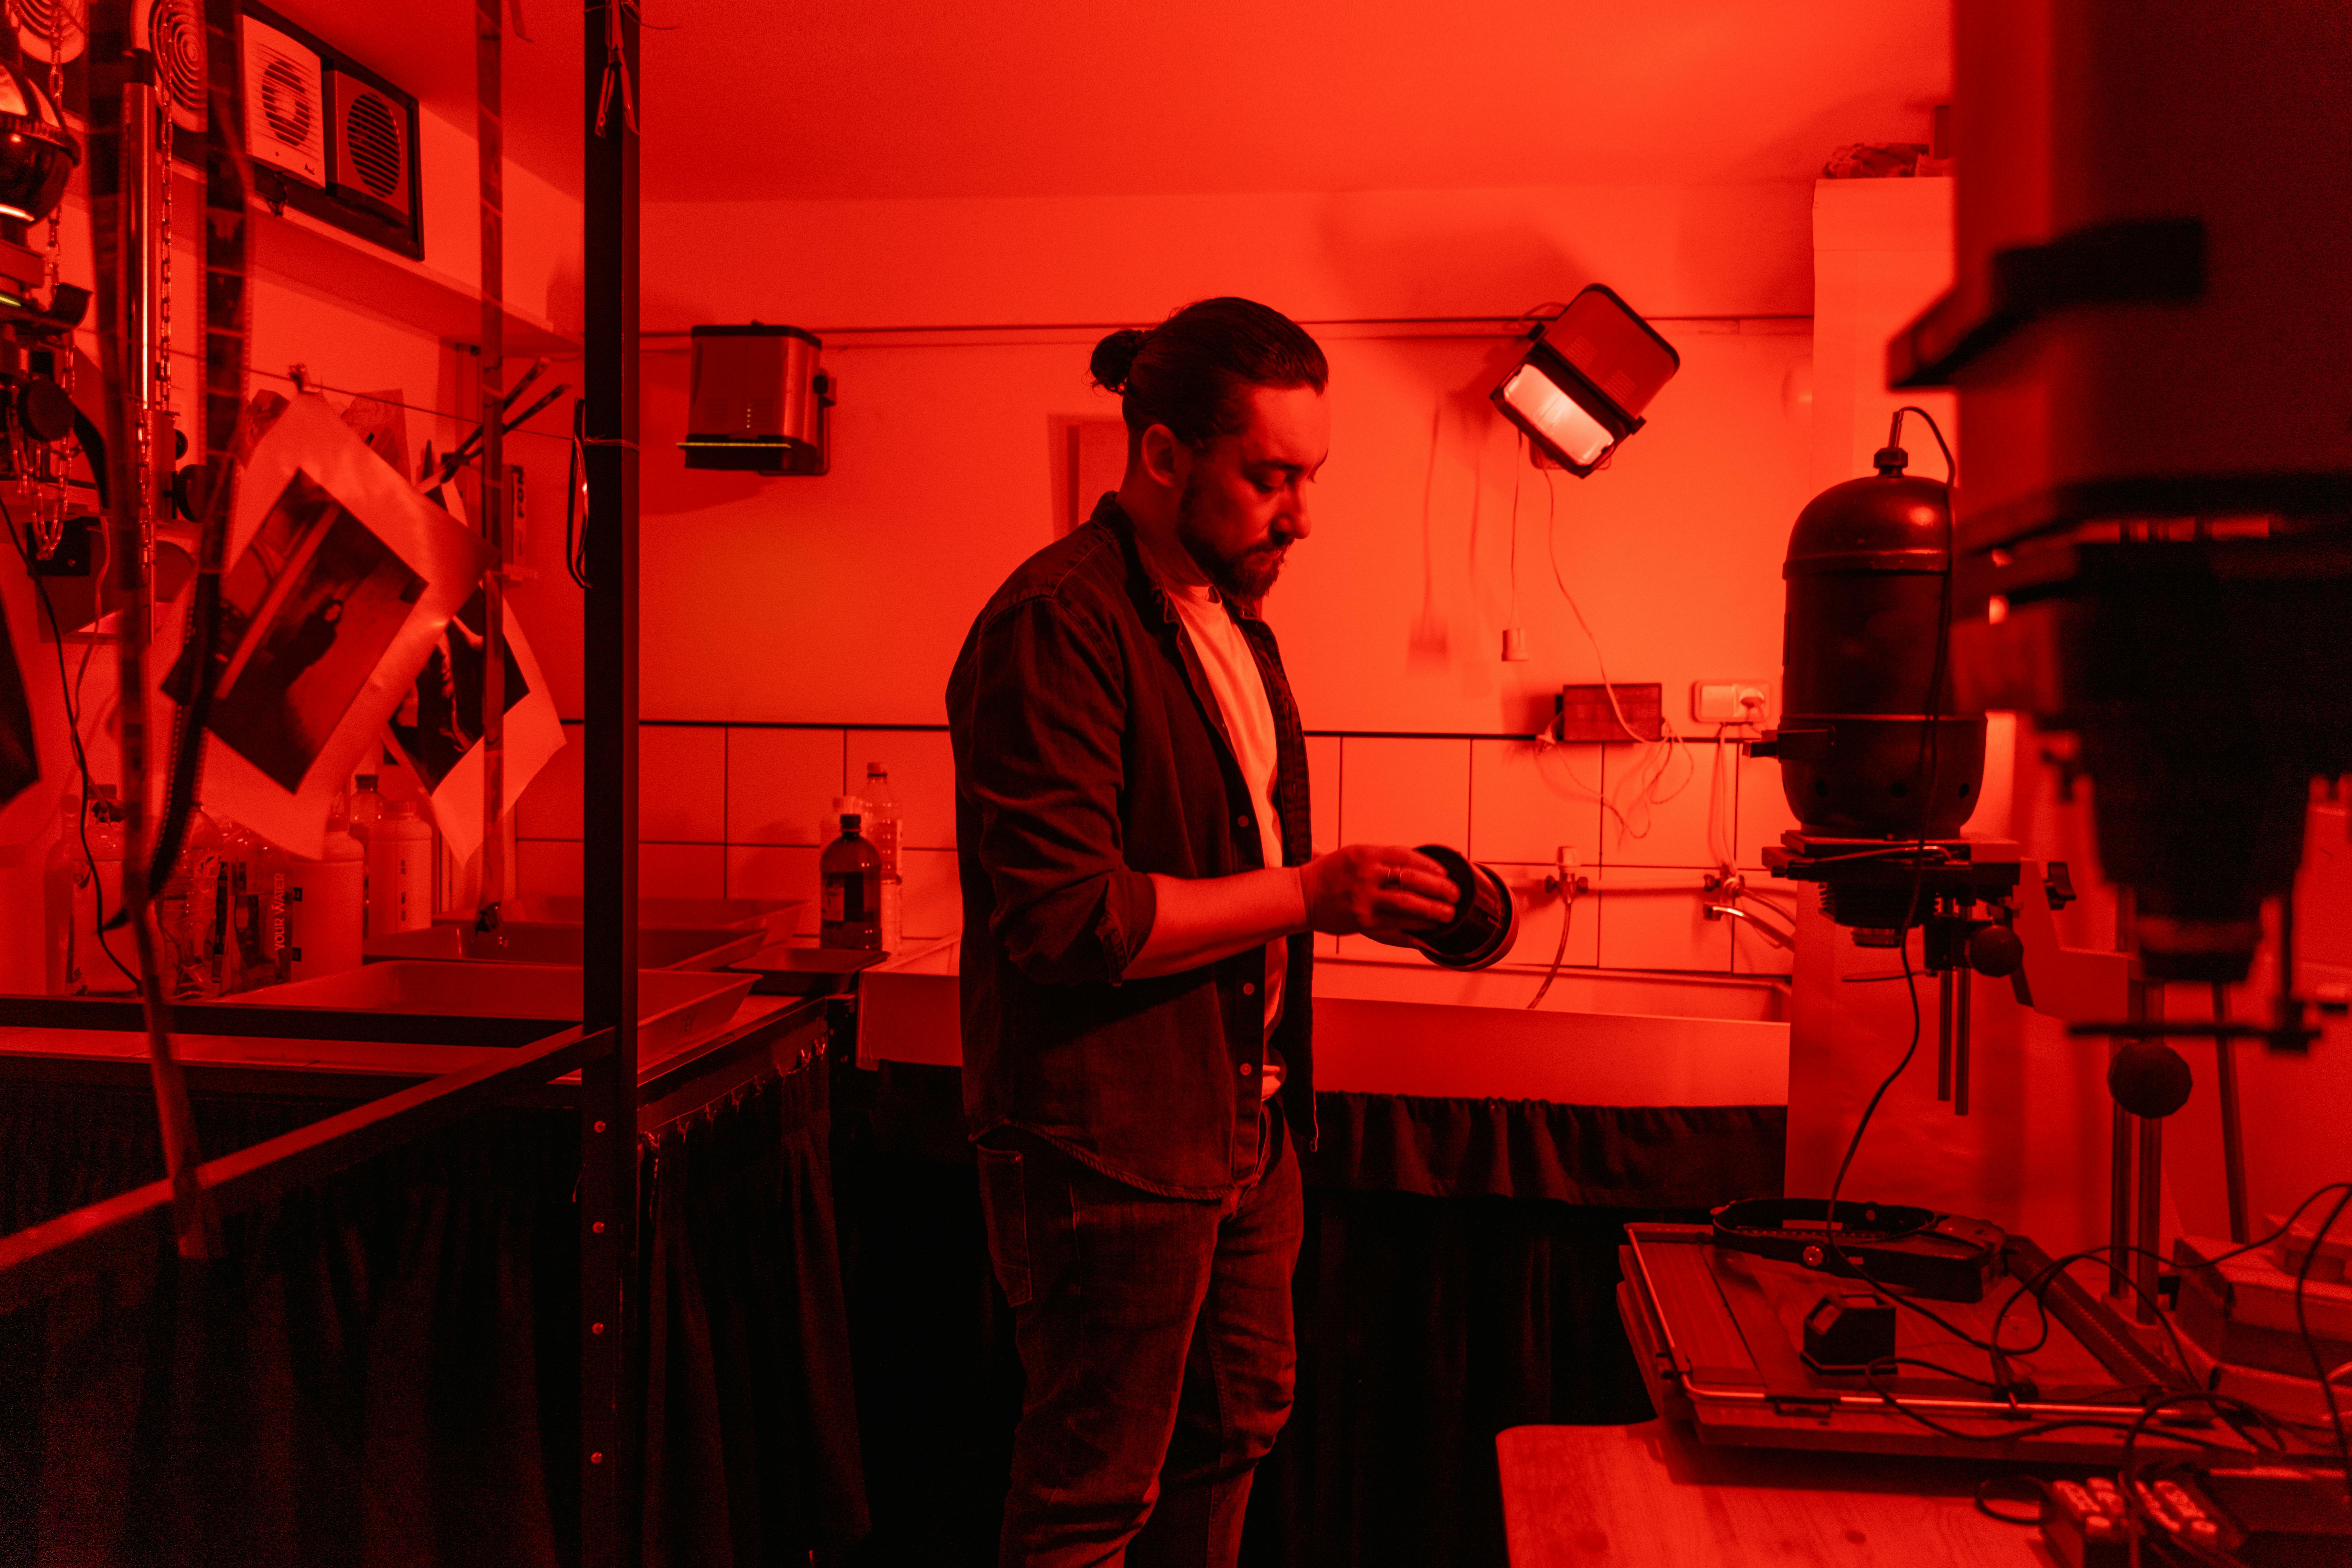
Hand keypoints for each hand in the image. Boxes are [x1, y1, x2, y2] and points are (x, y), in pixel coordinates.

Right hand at [1299, 845, 1460, 937]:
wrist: (1301, 895)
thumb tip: (1416, 868)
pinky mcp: (1361, 920)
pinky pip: (1395, 924)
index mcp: (1366, 854)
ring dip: (1432, 910)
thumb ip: (1382, 860)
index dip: (1430, 865)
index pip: (1407, 856)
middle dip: (1439, 888)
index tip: (1444, 873)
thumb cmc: (1328, 875)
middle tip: (1455, 894)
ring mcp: (1364, 898)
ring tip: (1448, 913)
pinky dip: (1414, 927)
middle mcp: (1366, 873)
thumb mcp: (1354, 855)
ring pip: (1408, 904)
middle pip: (1413, 879)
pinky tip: (1427, 928)